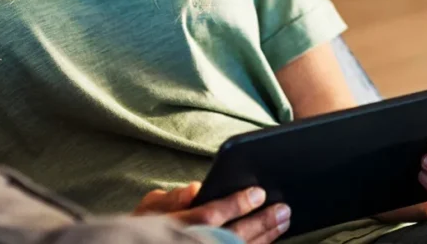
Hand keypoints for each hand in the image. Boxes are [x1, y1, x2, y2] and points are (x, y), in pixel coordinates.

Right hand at [133, 181, 290, 242]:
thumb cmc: (143, 229)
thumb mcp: (149, 209)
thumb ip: (172, 197)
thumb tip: (197, 189)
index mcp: (175, 227)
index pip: (210, 215)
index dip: (237, 204)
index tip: (258, 192)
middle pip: (233, 236)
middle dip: (261, 223)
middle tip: (283, 209)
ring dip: (265, 237)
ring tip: (283, 221)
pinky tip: (269, 240)